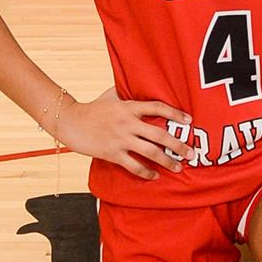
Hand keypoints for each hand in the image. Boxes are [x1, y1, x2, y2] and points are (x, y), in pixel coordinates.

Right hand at [55, 89, 193, 179]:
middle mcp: (128, 123)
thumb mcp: (111, 96)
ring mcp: (121, 139)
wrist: (70, 121)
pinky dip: (146, 172)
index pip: (157, 107)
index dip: (175, 113)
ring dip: (167, 161)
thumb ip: (128, 93)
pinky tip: (154, 176)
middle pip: (160, 134)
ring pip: (150, 152)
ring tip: (178, 167)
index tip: (189, 120)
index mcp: (129, 106)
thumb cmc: (92, 108)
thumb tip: (141, 85)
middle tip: (191, 153)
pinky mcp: (112, 153)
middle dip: (178, 145)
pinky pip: (134, 165)